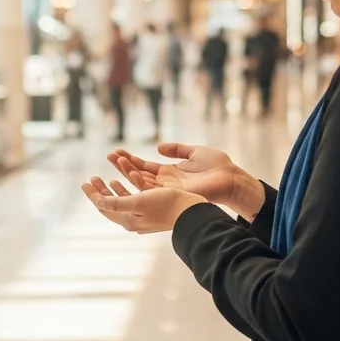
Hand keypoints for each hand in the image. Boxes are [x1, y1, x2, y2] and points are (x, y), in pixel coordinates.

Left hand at [81, 176, 206, 233]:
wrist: (192, 213)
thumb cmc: (166, 205)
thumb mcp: (138, 202)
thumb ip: (117, 202)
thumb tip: (98, 203)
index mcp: (128, 220)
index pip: (104, 207)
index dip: (93, 195)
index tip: (84, 183)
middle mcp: (134, 220)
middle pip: (111, 205)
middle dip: (101, 191)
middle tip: (92, 178)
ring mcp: (143, 217)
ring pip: (122, 202)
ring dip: (113, 190)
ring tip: (106, 180)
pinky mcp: (153, 211)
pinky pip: (133, 200)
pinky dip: (126, 190)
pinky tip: (126, 182)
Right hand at [107, 143, 264, 217]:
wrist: (231, 178)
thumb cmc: (217, 166)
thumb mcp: (193, 151)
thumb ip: (176, 149)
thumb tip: (158, 146)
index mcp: (170, 173)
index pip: (144, 167)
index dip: (130, 160)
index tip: (115, 153)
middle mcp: (166, 183)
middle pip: (138, 174)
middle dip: (122, 165)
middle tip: (108, 155)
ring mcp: (168, 190)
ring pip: (142, 181)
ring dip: (127, 170)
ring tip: (113, 159)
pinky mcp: (174, 193)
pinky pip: (152, 188)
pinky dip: (140, 180)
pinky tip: (128, 170)